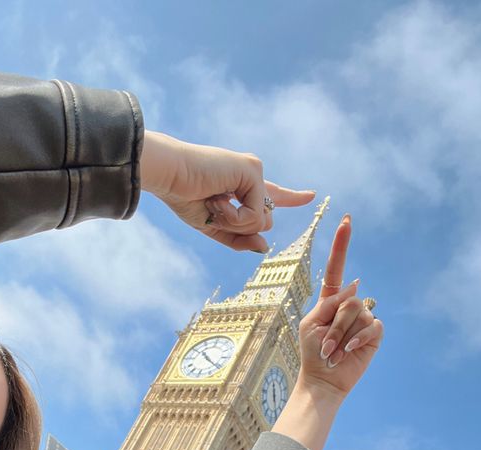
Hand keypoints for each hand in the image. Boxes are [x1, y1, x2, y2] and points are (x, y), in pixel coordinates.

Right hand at [140, 131, 314, 251]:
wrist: (168, 175)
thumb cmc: (183, 196)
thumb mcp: (212, 226)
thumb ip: (238, 238)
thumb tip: (265, 247)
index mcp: (241, 184)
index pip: (271, 195)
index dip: (292, 197)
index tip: (311, 195)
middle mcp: (251, 175)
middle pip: (265, 222)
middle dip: (239, 228)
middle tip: (213, 209)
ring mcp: (254, 171)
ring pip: (263, 221)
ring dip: (235, 223)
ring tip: (213, 203)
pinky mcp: (253, 170)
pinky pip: (256, 215)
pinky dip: (235, 217)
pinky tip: (217, 200)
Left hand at [272, 216, 382, 449]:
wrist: (323, 378)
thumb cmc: (312, 352)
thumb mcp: (312, 323)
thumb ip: (330, 302)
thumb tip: (355, 285)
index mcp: (331, 300)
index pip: (338, 268)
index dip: (342, 244)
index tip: (346, 219)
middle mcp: (349, 305)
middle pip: (347, 299)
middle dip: (333, 325)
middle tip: (325, 346)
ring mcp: (363, 318)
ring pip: (357, 313)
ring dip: (341, 335)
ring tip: (334, 352)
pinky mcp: (374, 333)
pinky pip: (371, 326)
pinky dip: (357, 338)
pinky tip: (348, 351)